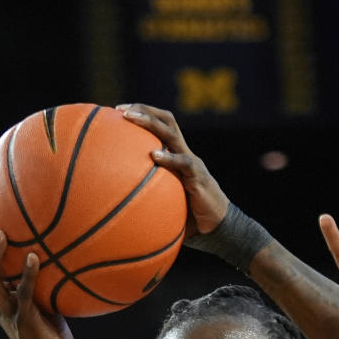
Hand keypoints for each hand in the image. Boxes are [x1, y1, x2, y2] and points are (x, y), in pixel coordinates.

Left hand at [118, 103, 228, 237]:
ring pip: (172, 133)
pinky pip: (183, 163)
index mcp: (177, 156)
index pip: (162, 125)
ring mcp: (192, 163)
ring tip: (130, 118)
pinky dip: (169, 158)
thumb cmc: (190, 219)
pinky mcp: (199, 177)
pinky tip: (154, 155)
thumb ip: (146, 199)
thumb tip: (118, 208)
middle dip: (143, 109)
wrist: (219, 228)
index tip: (118, 111)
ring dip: (150, 122)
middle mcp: (184, 154)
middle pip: (166, 120)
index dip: (143, 113)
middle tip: (120, 110)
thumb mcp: (165, 204)